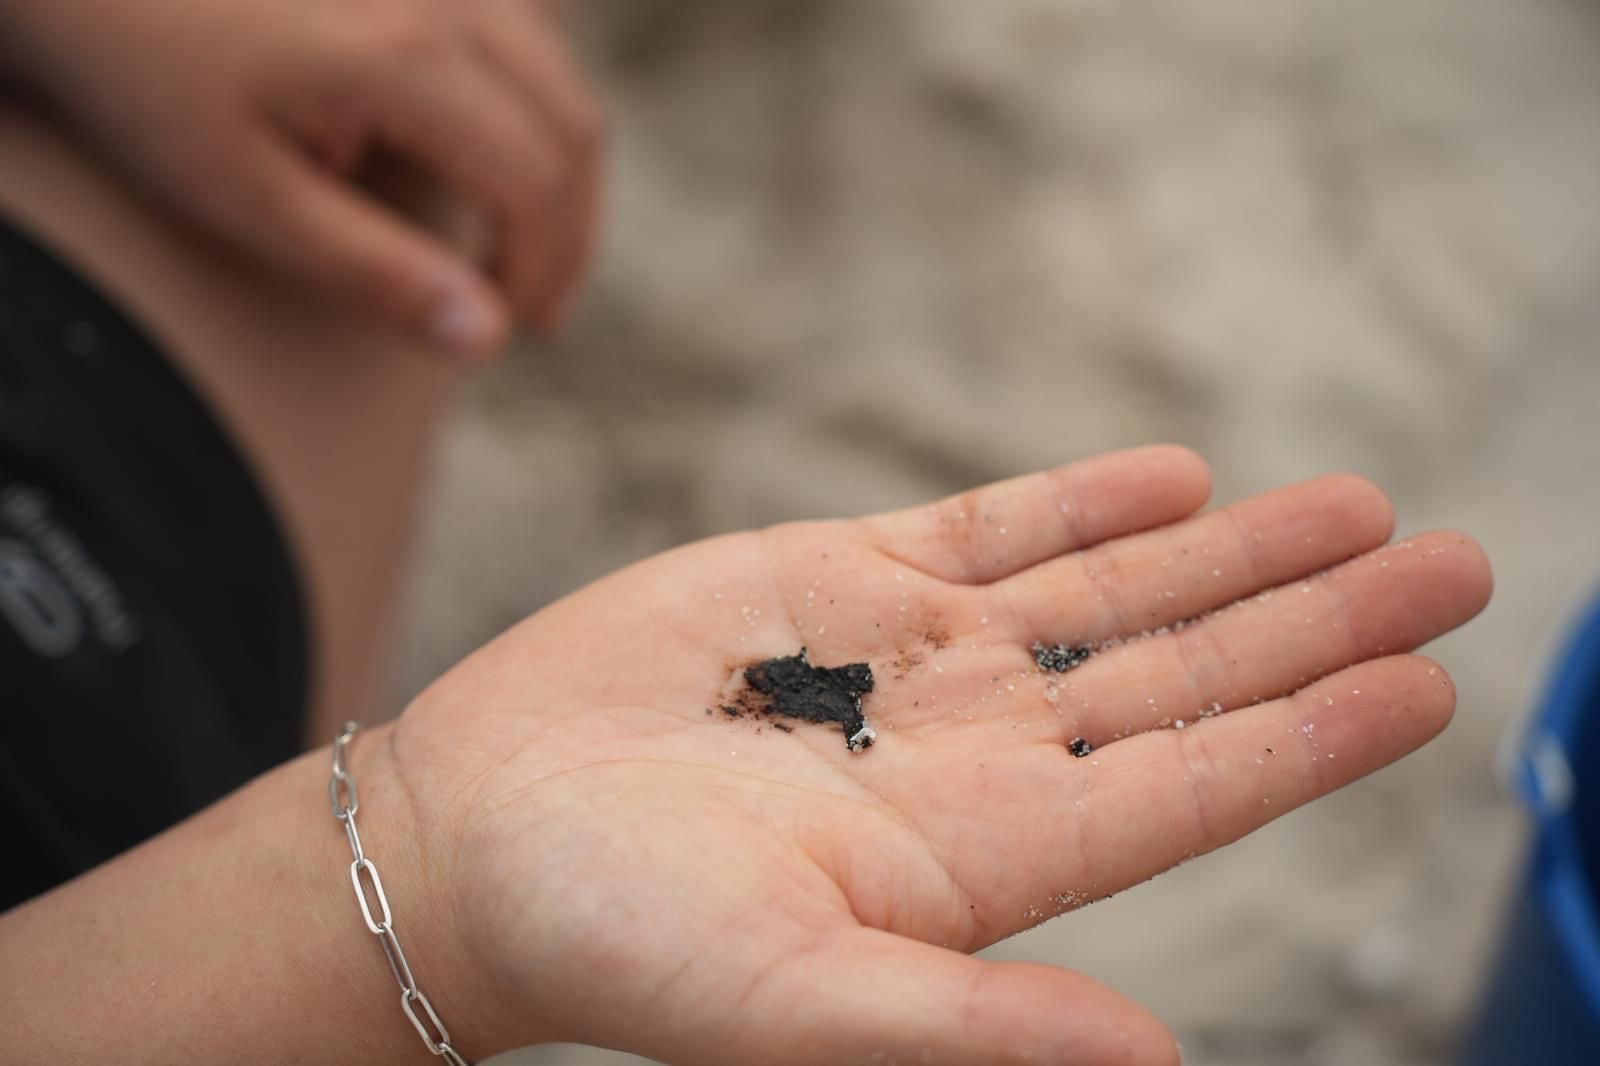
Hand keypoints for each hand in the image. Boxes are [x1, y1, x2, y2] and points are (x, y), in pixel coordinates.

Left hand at [1, 0, 600, 355]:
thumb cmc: (150, 84)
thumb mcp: (250, 202)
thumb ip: (377, 272)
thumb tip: (488, 340)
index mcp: (409, 61)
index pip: (538, 185)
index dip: (542, 273)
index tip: (509, 331)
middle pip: (573, 126)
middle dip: (570, 232)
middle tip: (536, 308)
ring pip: (559, 74)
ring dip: (557, 170)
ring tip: (520, 246)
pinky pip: (525, 31)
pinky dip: (531, 105)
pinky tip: (491, 156)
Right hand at [392, 446, 1490, 1063]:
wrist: (479, 834)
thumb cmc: (614, 936)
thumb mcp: (793, 1003)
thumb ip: (972, 1028)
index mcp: (986, 855)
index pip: (1190, 783)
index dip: (1313, 731)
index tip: (1430, 680)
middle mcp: (975, 749)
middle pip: (1181, 671)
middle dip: (1317, 617)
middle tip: (1450, 560)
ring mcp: (912, 656)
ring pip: (1109, 588)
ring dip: (1233, 548)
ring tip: (1354, 508)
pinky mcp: (838, 579)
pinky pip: (993, 530)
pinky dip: (1085, 501)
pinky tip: (1174, 477)